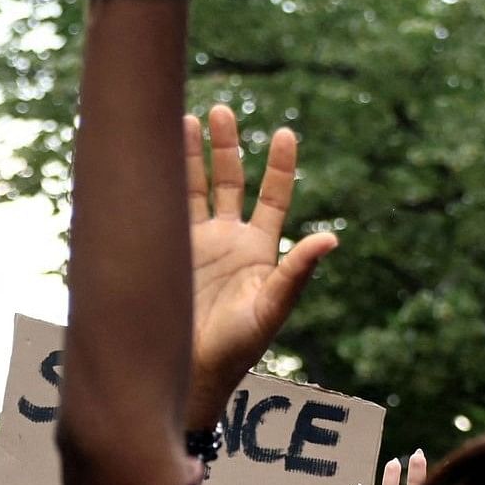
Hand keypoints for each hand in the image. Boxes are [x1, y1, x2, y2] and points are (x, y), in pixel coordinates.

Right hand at [185, 106, 339, 426]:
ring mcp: (196, 244)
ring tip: (184, 119)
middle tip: (220, 111)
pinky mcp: (168, 252)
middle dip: (225, 146)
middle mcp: (228, 241)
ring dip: (190, 155)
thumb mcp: (271, 310)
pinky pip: (165, 210)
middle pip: (229, 181)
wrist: (189, 373)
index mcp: (260, 250)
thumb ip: (296, 273)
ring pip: (194, 188)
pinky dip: (161, 183)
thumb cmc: (236, 349)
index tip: (284, 133)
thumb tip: (331, 238)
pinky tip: (153, 157)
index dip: (280, 166)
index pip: (273, 197)